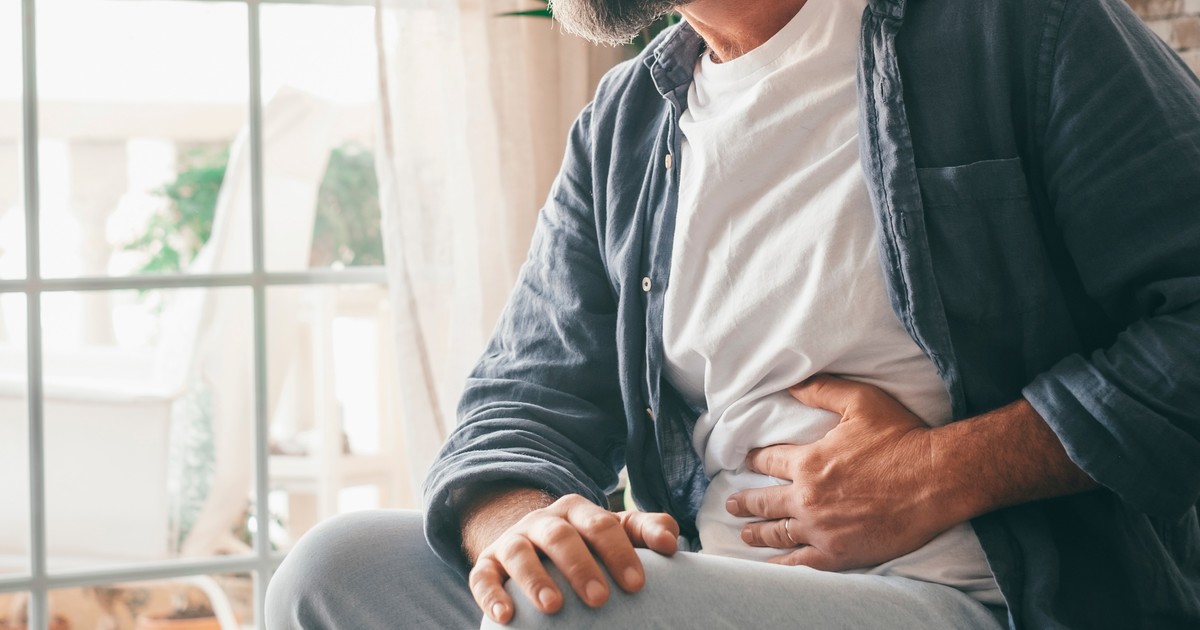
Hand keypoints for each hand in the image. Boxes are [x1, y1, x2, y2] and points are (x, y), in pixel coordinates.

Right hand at [468, 493, 678, 624]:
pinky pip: (482, 575)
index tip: (636, 584)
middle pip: (561, 537)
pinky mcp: (486, 564)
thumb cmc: (585, 545)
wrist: (531, 542)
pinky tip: (505, 616)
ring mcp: (512, 541)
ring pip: (519, 553)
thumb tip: (671, 540)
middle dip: (580, 566)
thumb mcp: (614, 532)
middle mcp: (542, 521)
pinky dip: (490, 595)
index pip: (601, 525)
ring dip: (535, 579)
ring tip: (553, 606)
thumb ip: (645, 530)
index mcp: (577, 512)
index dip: (619, 553)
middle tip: (600, 599)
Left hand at [726, 375, 961, 570]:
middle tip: (731, 504)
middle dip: (744, 502)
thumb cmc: (902, 437)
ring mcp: (821, 529)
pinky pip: (800, 562)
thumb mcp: (860, 400)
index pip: (767, 462)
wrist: (937, 479)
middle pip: (764, 501)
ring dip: (756, 533)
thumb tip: (790, 384)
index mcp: (808, 462)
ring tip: (744, 533)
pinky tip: (772, 563)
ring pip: (777, 533)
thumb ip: (821, 390)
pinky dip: (782, 563)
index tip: (744, 462)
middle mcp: (807, 498)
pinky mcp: (839, 553)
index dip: (753, 460)